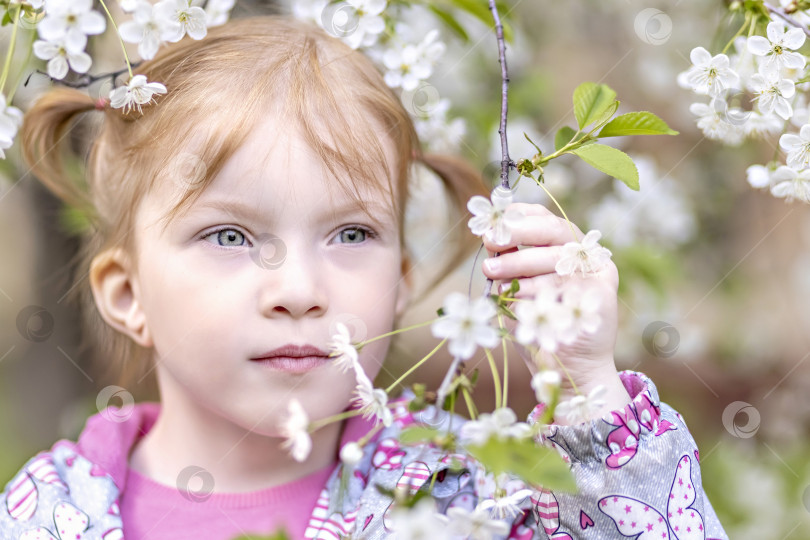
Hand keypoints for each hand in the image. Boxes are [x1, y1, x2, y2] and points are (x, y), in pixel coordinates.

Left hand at [480, 202, 630, 423]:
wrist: (570, 369)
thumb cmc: (540, 325)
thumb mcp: (518, 289)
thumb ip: (509, 263)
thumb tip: (489, 237)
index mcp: (565, 246)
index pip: (545, 218)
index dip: (519, 215)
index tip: (494, 222)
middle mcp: (584, 255)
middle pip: (553, 230)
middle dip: (517, 232)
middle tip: (489, 241)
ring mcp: (596, 273)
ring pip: (553, 258)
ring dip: (517, 264)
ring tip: (492, 273)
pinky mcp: (601, 293)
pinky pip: (563, 285)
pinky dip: (535, 291)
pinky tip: (516, 298)